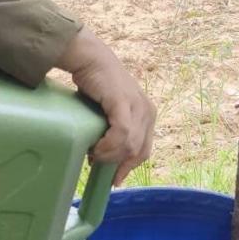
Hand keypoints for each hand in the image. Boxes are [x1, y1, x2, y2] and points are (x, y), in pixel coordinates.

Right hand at [57, 30, 155, 185]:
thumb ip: (114, 131)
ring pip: (129, 146)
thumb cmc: (95, 86)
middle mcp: (147, 111)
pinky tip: (95, 147)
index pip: (144, 150)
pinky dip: (108, 145)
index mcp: (147, 115)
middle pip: (138, 151)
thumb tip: (103, 158)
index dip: (129, 167)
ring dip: (109, 155)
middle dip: (117, 164)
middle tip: (96, 164)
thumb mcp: (110, 113)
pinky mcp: (124, 103)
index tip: (114, 180)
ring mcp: (138, 106)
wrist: (90, 59)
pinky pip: (122, 134)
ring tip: (92, 153)